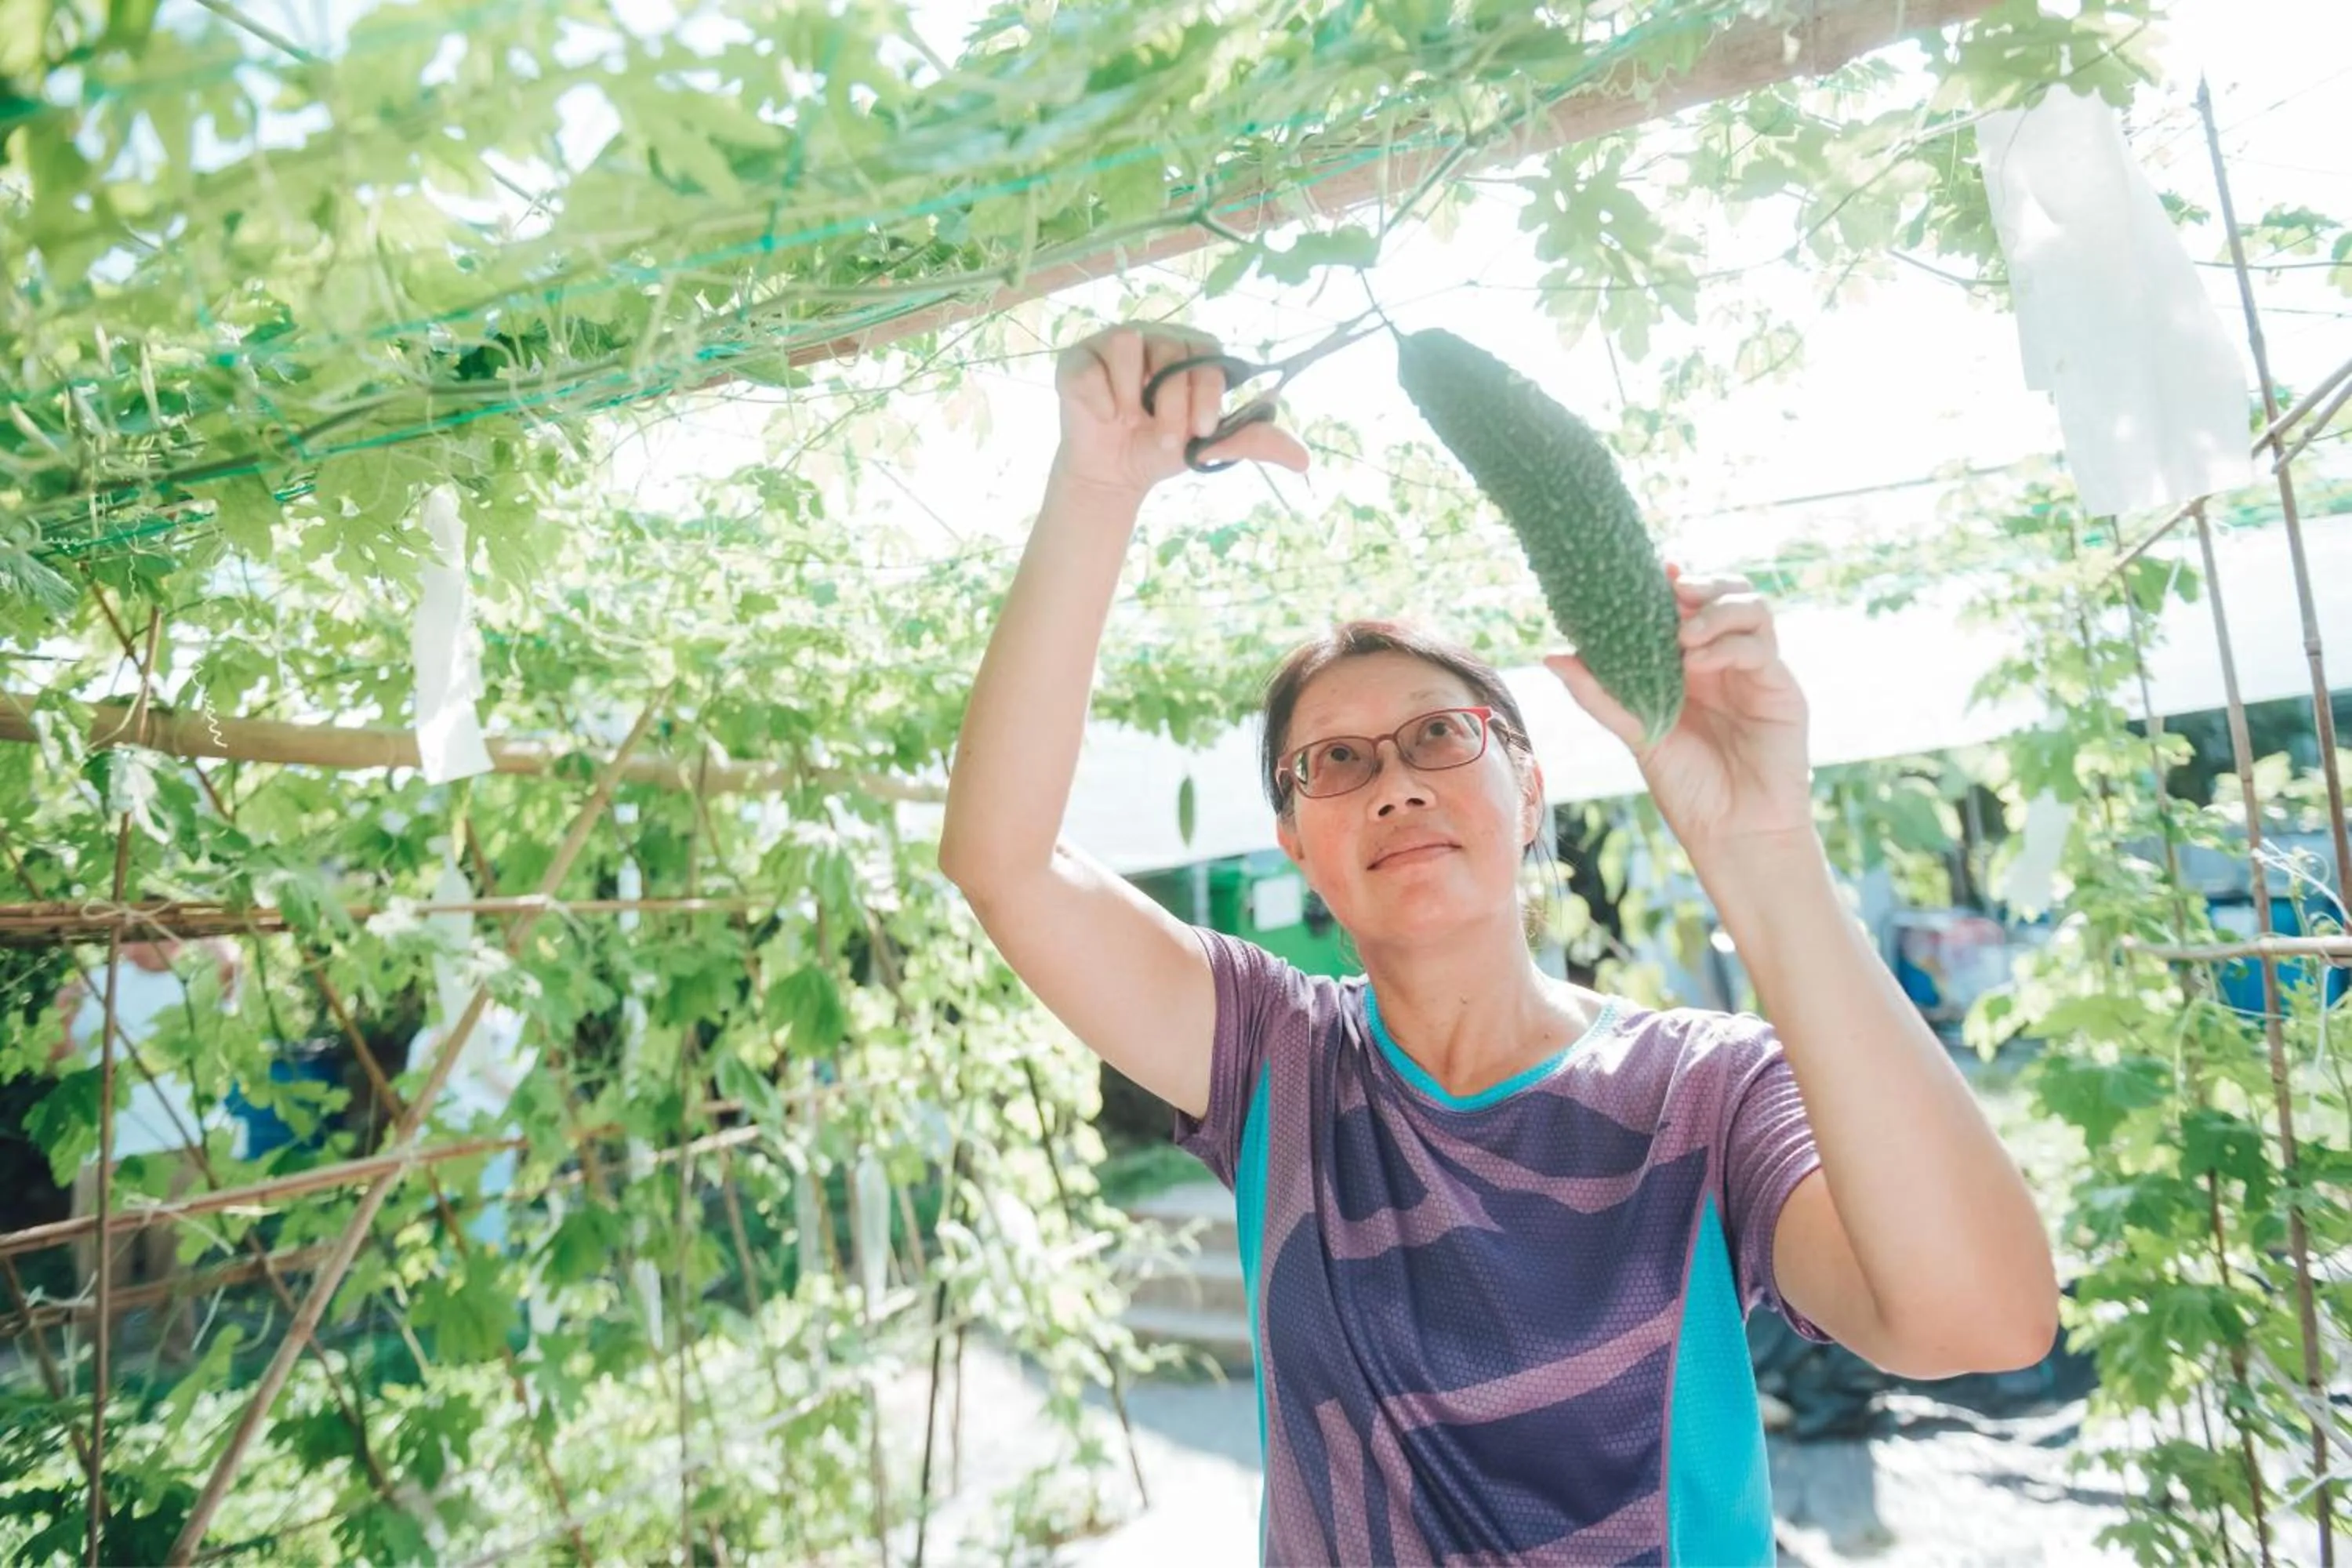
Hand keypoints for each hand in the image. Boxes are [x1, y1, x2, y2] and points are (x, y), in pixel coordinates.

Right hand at [1050, 324, 1309, 500]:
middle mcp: (1155, 337)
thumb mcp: (1208, 447)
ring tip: (1129, 421)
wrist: (1113, 474)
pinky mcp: (1078, 359)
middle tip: (1164, 439)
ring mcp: (1114, 343)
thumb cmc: (1160, 448)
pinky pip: (1089, 367)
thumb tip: (1302, 459)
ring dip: (1132, 397)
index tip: (1202, 430)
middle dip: (1172, 404)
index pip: (1207, 353)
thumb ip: (1252, 443)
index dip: (1206, 391)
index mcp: (1191, 351)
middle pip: (1170, 350)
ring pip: (1127, 345)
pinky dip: (1099, 400)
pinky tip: (1103, 418)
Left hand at [1546, 568, 1815, 857]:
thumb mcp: (1636, 734)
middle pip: (1729, 594)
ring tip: (1682, 635)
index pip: (1691, 606)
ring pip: (1754, 610)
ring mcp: (1758, 673)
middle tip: (1671, 592)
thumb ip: (1600, 694)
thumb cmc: (1688, 788)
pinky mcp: (1782, 691)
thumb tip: (1552, 654)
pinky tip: (1697, 663)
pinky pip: (1761, 648)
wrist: (1732, 834)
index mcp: (1695, 666)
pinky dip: (1728, 645)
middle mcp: (1728, 662)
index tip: (1651, 570)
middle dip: (1701, 585)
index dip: (1675, 582)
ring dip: (1716, 610)